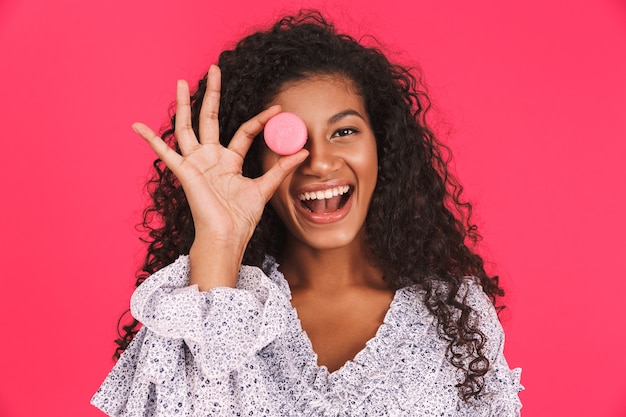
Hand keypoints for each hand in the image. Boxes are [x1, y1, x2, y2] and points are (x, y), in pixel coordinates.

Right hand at [132, 65, 307, 288]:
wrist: (227, 237)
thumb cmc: (241, 218)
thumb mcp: (264, 188)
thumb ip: (281, 168)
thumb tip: (304, 151)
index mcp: (229, 161)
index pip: (245, 132)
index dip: (261, 120)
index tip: (277, 108)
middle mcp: (211, 158)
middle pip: (210, 119)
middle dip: (212, 95)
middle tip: (214, 70)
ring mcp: (196, 163)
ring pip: (187, 127)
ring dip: (183, 105)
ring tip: (181, 82)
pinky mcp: (184, 171)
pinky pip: (164, 152)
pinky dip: (150, 140)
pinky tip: (136, 126)